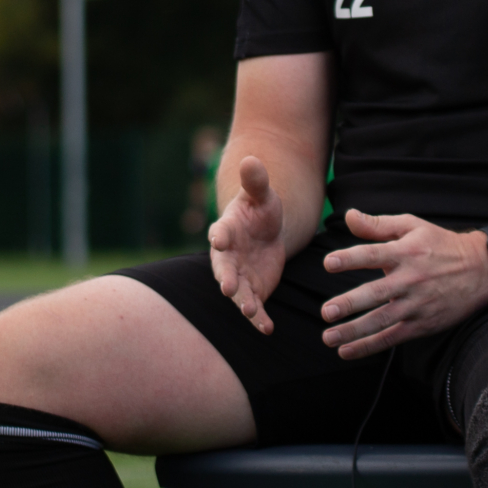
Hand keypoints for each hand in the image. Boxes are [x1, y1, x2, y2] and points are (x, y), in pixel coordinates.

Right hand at [208, 156, 287, 333]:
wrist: (268, 232)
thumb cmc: (261, 209)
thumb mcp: (263, 194)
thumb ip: (256, 181)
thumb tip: (251, 158)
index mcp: (227, 229)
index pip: (220, 232)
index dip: (219, 236)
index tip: (219, 239)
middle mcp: (228, 257)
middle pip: (223, 269)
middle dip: (225, 278)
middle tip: (227, 287)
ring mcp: (239, 276)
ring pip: (238, 292)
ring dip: (242, 302)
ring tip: (251, 311)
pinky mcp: (254, 291)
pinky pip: (254, 307)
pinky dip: (259, 318)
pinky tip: (268, 329)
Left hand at [318, 209, 487, 358]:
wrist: (481, 270)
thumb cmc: (440, 245)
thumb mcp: (412, 226)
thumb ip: (378, 224)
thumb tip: (349, 216)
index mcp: (406, 252)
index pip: (374, 254)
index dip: (350, 258)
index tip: (329, 263)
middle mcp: (410, 280)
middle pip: (376, 293)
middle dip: (350, 304)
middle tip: (327, 312)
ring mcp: (417, 305)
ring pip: (382, 321)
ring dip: (354, 331)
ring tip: (329, 337)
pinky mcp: (422, 324)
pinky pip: (392, 337)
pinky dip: (369, 346)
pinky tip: (347, 351)